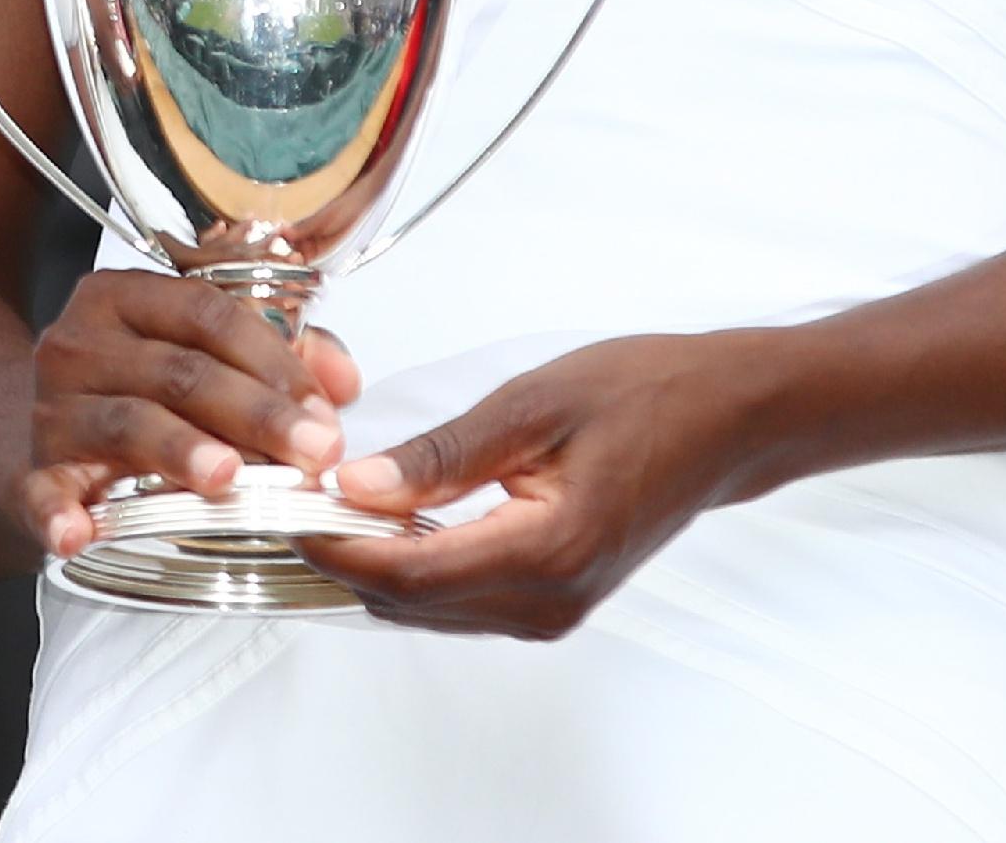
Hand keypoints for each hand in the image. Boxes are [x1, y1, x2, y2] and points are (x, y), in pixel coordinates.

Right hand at [17, 268, 362, 561]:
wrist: (47, 428)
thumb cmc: (140, 387)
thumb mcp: (200, 352)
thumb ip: (278, 356)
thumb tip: (342, 380)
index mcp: (124, 298)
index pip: (207, 313)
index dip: (272, 360)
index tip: (324, 410)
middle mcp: (81, 343)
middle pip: (178, 371)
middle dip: (255, 413)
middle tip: (311, 452)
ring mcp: (54, 410)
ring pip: (129, 423)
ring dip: (181, 450)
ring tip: (228, 477)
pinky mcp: (35, 473)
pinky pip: (41, 492)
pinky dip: (57, 513)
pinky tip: (77, 532)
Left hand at [305, 331, 772, 637]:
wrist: (726, 420)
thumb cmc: (644, 395)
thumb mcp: (532, 405)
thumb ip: (440, 455)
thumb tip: (353, 487)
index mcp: (545, 555)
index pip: (404, 574)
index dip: (332, 545)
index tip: (279, 505)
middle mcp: (547, 603)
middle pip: (407, 602)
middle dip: (339, 553)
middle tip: (289, 492)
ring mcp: (552, 611)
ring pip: (427, 608)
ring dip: (371, 561)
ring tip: (327, 496)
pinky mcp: (553, 601)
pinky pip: (458, 599)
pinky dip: (412, 563)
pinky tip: (389, 511)